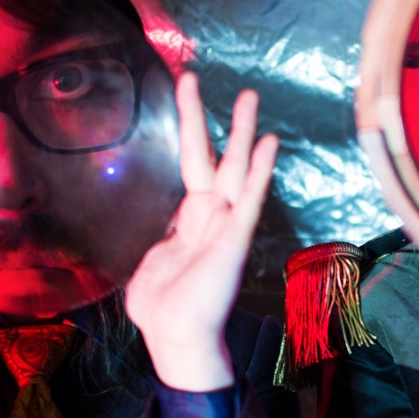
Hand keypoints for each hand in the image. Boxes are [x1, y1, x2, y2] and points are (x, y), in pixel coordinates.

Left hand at [125, 72, 278, 389]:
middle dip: (209, 119)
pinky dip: (260, 171)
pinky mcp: (234, 239)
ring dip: (242, 133)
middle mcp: (209, 216)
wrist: (175, 338)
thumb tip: (162, 237)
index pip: (192, 166)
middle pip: (212, 157)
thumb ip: (159, 244)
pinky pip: (249, 198)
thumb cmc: (162, 310)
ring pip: (236, 169)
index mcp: (189, 221)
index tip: (182, 95)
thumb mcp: (149, 267)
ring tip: (248, 97)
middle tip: (197, 79)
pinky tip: (269, 143)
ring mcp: (224, 226)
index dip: (189, 131)